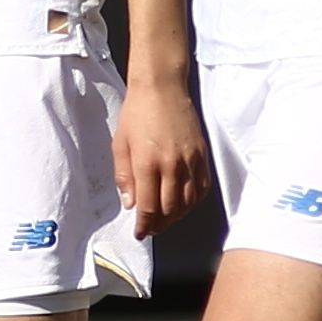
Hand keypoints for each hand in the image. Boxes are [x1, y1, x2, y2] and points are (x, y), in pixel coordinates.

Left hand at [111, 69, 210, 238]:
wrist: (162, 87)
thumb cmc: (136, 114)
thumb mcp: (120, 145)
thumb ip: (124, 177)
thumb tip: (130, 204)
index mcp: (147, 163)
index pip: (149, 207)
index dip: (145, 225)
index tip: (140, 232)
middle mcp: (171, 165)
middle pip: (170, 210)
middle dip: (160, 225)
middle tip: (151, 228)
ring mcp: (190, 160)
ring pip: (188, 202)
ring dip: (176, 217)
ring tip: (165, 219)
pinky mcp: (202, 154)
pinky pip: (202, 187)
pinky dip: (193, 201)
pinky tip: (183, 203)